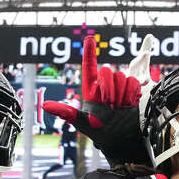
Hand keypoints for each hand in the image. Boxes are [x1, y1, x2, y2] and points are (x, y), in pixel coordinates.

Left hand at [41, 34, 155, 166]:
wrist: (122, 140)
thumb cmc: (100, 133)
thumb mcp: (82, 123)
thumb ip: (66, 112)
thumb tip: (45, 106)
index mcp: (91, 90)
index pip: (90, 66)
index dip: (89, 52)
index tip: (89, 38)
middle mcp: (105, 86)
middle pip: (108, 72)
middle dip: (110, 90)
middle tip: (110, 106)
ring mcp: (120, 87)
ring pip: (123, 77)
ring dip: (122, 95)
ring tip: (119, 108)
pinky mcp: (133, 91)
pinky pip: (134, 83)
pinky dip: (132, 95)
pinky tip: (129, 105)